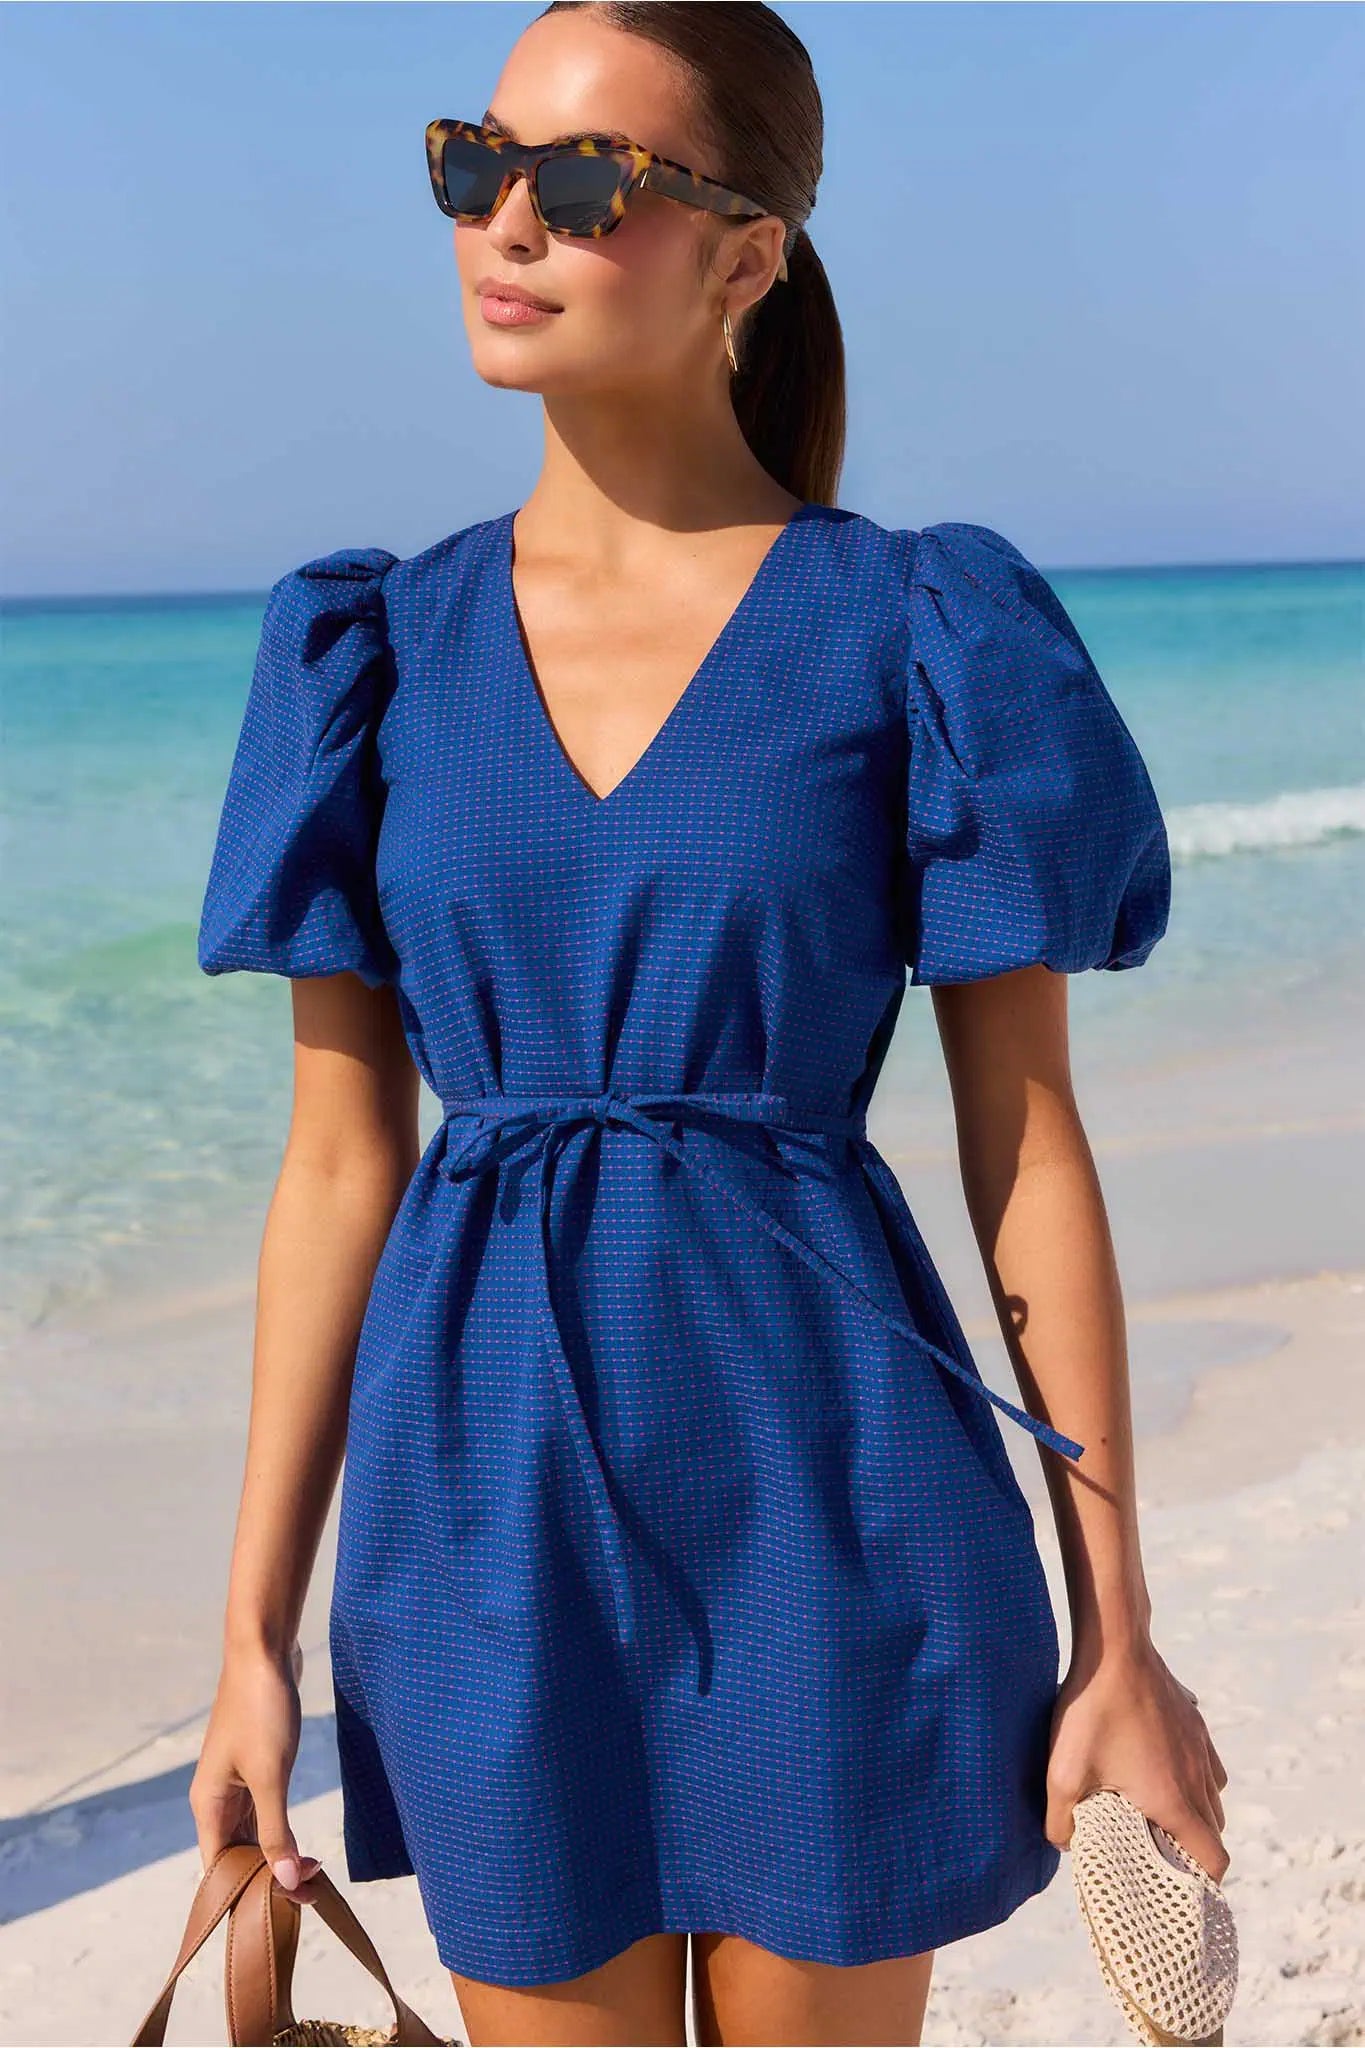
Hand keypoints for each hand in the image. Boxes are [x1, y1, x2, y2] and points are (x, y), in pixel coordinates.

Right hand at [189, 1639, 321, 1903]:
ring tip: (311, 1880)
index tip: (283, 1914)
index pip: (220, 1870)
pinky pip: (264, 1812)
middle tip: (309, 1898)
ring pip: (252, 1835)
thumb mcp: (271, 1776)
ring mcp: (236, 1782)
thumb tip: (287, 1881)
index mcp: (209, 1805)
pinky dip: (281, 1831)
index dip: (247, 1895)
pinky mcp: (256, 1766)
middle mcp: (216, 1798)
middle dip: (267, 1878)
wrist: (265, 1650)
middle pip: (236, 1856)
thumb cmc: (262, 1710)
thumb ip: (277, 1830)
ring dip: (277, 1856)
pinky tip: (302, 1846)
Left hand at [1045, 1635, 1229, 1883]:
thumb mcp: (1061, 1774)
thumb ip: (1061, 1822)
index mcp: (1175, 1800)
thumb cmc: (1090, 1712)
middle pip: (1215, 1832)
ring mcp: (1201, 1747)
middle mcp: (1198, 1777)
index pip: (1215, 1860)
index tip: (1178, 1889)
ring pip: (1213, 1798)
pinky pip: (1207, 1764)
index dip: (1203, 1884)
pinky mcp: (1195, 1722)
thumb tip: (1066, 1845)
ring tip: (1157, 1813)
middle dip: (1194, 1851)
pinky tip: (1160, 1768)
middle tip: (1157, 1853)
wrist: (1115, 1646)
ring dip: (1195, 1814)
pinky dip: (1194, 1779)